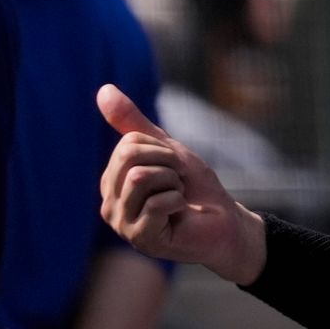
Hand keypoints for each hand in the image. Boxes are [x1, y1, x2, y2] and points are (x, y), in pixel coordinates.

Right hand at [97, 84, 266, 284]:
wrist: (225, 221)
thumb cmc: (195, 187)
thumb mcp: (166, 149)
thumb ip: (134, 123)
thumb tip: (104, 90)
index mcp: (111, 182)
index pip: (128, 144)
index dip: (162, 150)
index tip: (175, 167)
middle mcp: (109, 204)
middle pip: (129, 157)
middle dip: (167, 162)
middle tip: (179, 181)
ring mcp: (122, 224)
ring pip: (141, 177)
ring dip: (173, 182)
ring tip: (178, 197)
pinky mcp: (141, 238)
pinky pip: (158, 202)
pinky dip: (179, 200)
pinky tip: (180, 214)